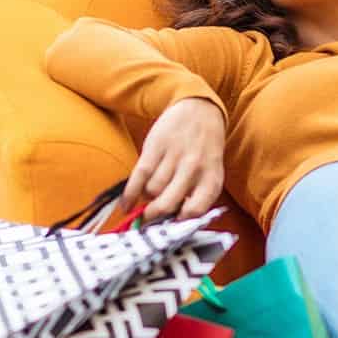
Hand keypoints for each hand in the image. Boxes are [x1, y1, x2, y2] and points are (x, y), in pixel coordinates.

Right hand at [123, 98, 226, 221]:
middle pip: (167, 203)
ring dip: (146, 199)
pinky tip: (126, 205)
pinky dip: (129, 194)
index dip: (180, 222)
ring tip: (148, 198)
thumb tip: (172, 223)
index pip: (196, 210)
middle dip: (154, 216)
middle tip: (148, 221)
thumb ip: (197, 196)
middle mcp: (194, 168)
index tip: (170, 227)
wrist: (198, 110)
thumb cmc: (204, 150)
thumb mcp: (211, 172)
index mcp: (211, 178)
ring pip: (151, 191)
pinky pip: (138, 176)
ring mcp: (174, 157)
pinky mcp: (155, 147)